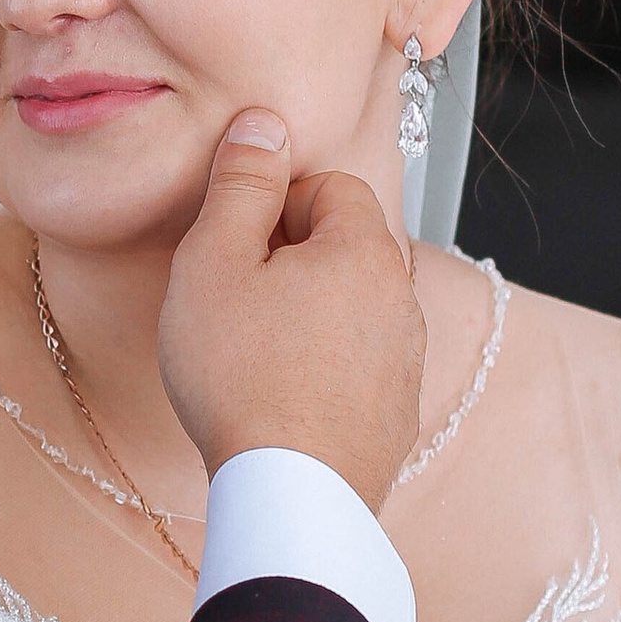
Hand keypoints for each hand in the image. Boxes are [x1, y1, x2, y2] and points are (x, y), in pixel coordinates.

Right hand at [159, 112, 424, 508]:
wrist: (291, 496)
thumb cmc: (241, 378)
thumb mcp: (214, 262)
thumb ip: (241, 186)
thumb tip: (263, 125)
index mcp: (364, 250)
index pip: (331, 186)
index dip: (275, 203)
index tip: (235, 242)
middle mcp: (402, 300)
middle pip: (345, 248)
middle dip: (291, 259)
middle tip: (233, 298)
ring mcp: (406, 363)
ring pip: (353, 310)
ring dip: (309, 315)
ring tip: (253, 353)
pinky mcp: (396, 417)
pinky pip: (358, 368)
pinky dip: (324, 369)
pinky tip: (281, 397)